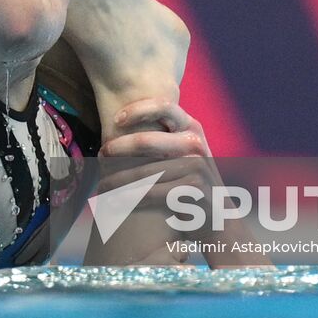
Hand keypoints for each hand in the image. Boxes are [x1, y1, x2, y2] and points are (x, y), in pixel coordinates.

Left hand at [97, 98, 215, 198]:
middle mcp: (195, 142)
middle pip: (147, 140)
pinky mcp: (195, 189)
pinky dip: (132, 197)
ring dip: (119, 180)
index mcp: (191, 126)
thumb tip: (121, 122)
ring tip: (102, 185)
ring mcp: (198, 165)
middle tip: (100, 156)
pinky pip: (154, 192)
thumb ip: (164, 136)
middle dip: (117, 148)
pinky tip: (117, 200)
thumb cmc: (190, 178)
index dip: (138, 109)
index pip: (164, 106)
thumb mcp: (184, 150)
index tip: (115, 119)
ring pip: (145, 171)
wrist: (217, 212)